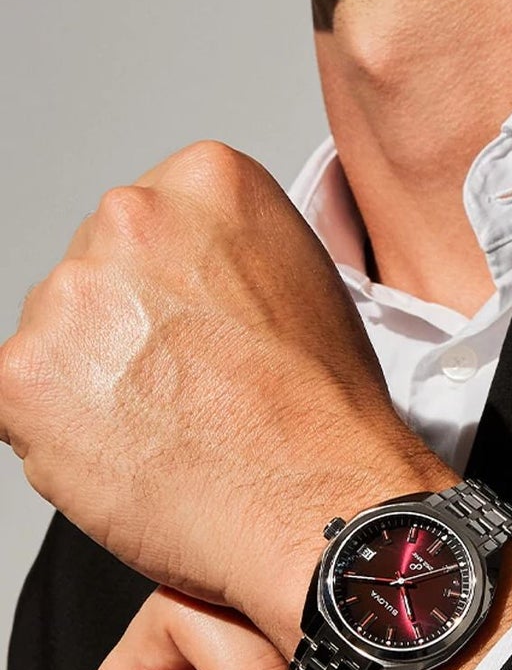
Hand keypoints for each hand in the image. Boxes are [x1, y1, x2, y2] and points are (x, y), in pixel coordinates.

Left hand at [0, 140, 456, 645]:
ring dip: (92, 369)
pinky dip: (61, 425)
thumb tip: (185, 270)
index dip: (178, 277)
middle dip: (127, 316)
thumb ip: (227, 246)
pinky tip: (129, 444)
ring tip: (165, 416)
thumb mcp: (305, 271)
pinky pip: (22, 395)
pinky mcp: (21, 372)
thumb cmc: (323, 399)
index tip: (200, 316)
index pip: (155, 215)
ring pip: (58, 328)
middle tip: (185, 373)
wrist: (313, 492)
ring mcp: (71, 293)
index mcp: (207, 178)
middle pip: (99, 263)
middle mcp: (131, 216)